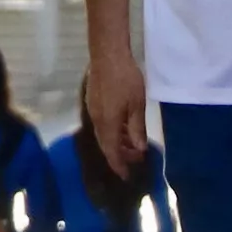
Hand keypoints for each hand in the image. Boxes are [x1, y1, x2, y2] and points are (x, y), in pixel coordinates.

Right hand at [84, 57, 148, 178]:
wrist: (108, 55)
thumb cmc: (126, 79)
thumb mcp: (137, 105)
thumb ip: (137, 129)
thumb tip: (138, 148)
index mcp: (108, 124)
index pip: (112, 152)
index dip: (119, 165)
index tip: (126, 176)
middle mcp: (97, 121)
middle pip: (106, 145)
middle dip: (120, 155)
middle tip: (136, 159)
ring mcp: (93, 111)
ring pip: (104, 134)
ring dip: (117, 143)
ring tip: (132, 145)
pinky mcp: (94, 103)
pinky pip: (103, 125)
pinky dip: (113, 132)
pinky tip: (124, 128)